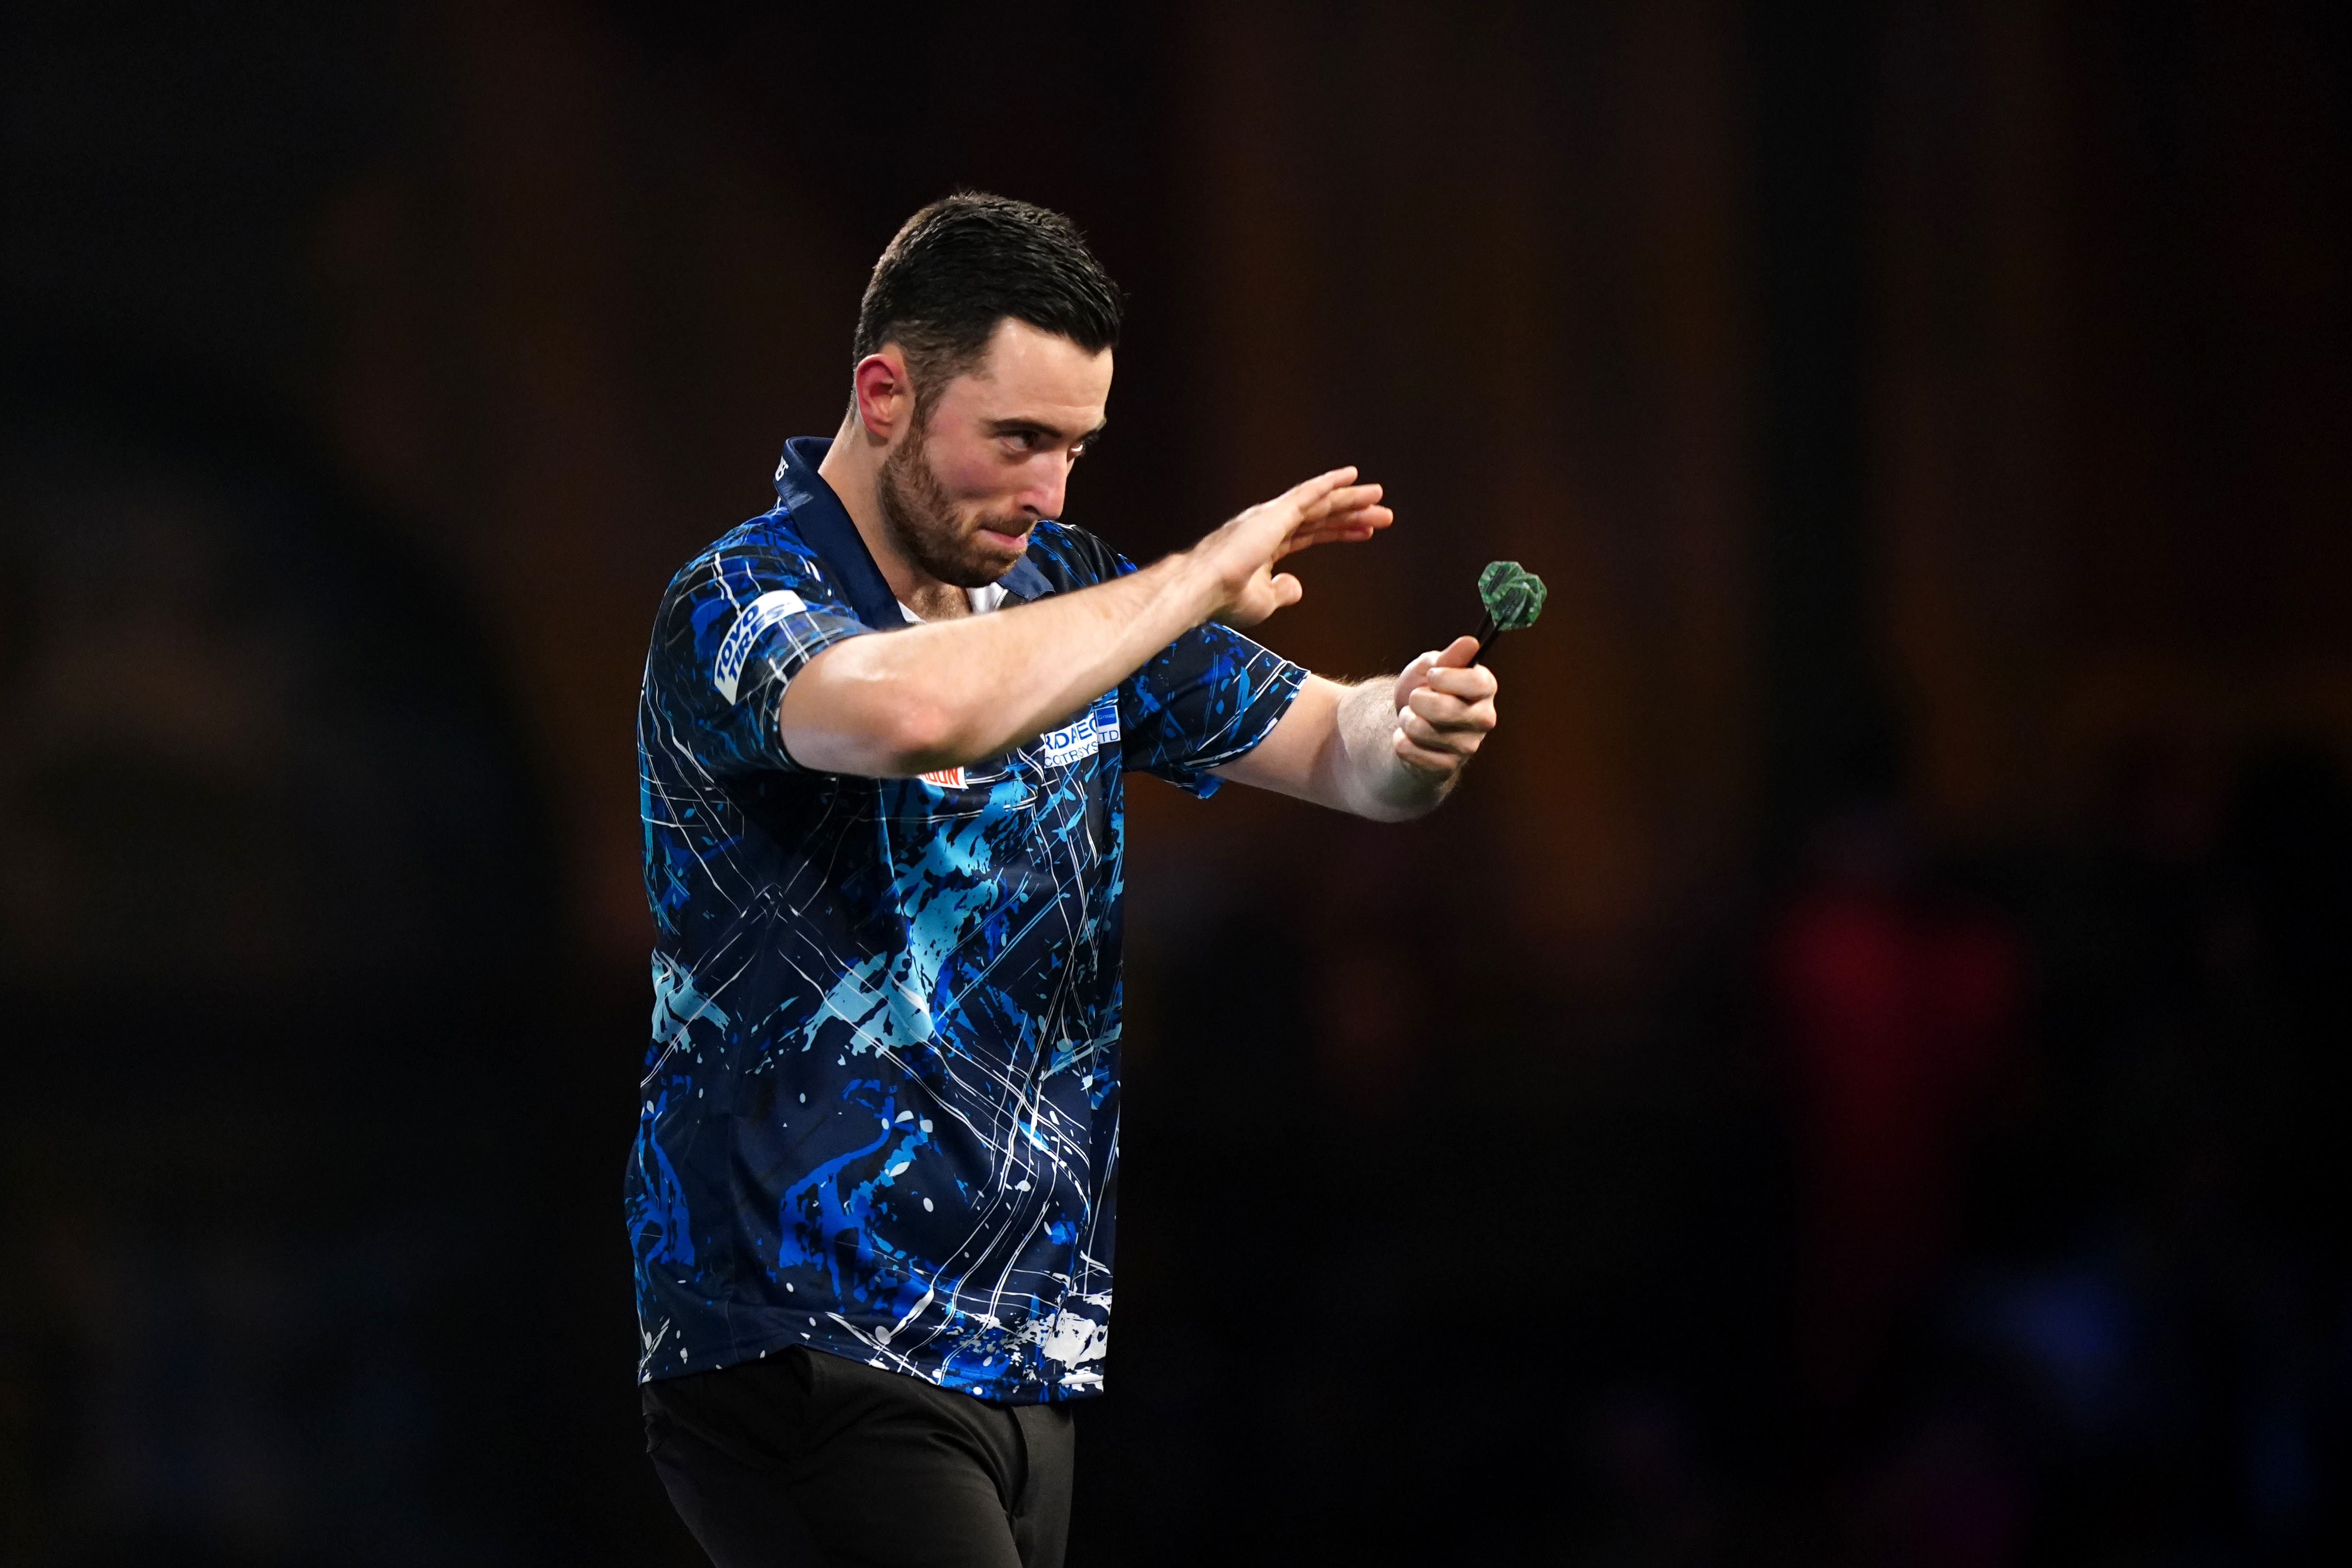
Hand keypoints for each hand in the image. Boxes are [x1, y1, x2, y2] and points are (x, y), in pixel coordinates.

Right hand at [1185, 467, 1391, 626]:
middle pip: (1320, 516)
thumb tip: (1297, 587)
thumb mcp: (1263, 601)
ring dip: (1350, 500)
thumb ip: (1282, 592)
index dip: (1338, 531)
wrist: (1203, 589)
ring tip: (1378, 496)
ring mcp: (1272, 516)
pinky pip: (1308, 494)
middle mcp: (1269, 525)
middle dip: (1351, 515)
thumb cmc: (1224, 598)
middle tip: (1382, 516)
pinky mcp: (1275, 513)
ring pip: (1319, 503)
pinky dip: (1330, 483)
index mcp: (1265, 545)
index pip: (1310, 534)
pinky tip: (1352, 476)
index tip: (1363, 532)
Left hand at [1390, 635, 1498, 778]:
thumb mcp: (1431, 667)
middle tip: (1415, 698)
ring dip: (1406, 720)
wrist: (1412, 727)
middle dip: (1417, 699)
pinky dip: (1401, 742)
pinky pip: (1411, 751)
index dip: (1447, 678)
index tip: (1432, 675)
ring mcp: (1468, 746)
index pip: (1475, 683)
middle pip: (1445, 709)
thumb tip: (1470, 643)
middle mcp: (1484, 718)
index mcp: (1485, 688)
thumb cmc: (1426, 690)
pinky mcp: (1447, 767)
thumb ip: (1448, 657)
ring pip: (1422, 730)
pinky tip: (1409, 738)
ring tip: (1410, 717)